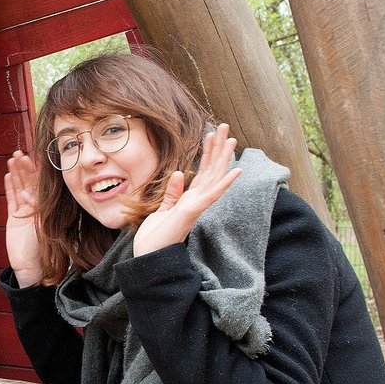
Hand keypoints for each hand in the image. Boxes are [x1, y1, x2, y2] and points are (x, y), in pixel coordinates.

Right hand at [4, 150, 43, 286]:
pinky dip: (9, 187)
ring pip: (19, 188)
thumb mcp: (47, 227)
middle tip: (20, 153)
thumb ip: (42, 210)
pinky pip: (11, 199)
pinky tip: (8, 175)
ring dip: (16, 173)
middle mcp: (36, 207)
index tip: (36, 157)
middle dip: (25, 168)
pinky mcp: (13, 218)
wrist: (31, 267)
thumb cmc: (44, 250)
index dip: (38, 171)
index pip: (42, 185)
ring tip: (12, 158)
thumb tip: (39, 193)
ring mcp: (24, 212)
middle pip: (30, 183)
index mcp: (47, 208)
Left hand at [133, 123, 242, 256]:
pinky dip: (224, 183)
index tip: (212, 134)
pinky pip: (211, 195)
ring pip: (214, 177)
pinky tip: (236, 171)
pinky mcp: (192, 212)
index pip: (202, 172)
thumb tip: (179, 173)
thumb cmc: (155, 238)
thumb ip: (172, 194)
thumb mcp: (161, 210)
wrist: (149, 257)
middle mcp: (197, 201)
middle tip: (226, 126)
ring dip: (223, 158)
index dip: (208, 153)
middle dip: (218, 148)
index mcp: (189, 199)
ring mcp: (197, 206)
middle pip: (212, 170)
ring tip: (232, 138)